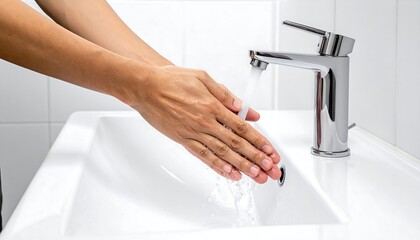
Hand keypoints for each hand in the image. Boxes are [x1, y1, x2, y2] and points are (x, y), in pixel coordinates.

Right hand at [130, 65, 281, 183]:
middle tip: (269, 169)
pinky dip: (217, 166)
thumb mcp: (204, 79)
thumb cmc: (172, 80)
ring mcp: (193, 132)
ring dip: (241, 165)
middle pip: (236, 143)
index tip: (269, 150)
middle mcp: (205, 121)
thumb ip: (226, 95)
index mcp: (212, 105)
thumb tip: (245, 107)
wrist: (146, 87)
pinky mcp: (182, 139)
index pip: (242, 127)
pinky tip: (230, 174)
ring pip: (222, 153)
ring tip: (255, 176)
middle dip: (256, 157)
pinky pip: (202, 155)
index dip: (258, 140)